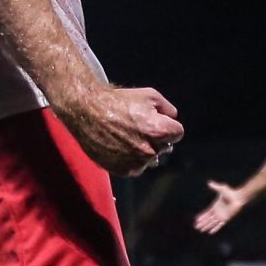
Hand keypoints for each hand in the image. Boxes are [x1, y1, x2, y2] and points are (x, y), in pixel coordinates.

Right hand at [59, 82, 182, 176]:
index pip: (177, 133)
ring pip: (151, 160)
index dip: (167, 125)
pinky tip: (122, 146)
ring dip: (146, 151)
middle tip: (140, 128)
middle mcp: (150, 150)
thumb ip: (168, 108)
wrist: (87, 112)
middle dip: (158, 138)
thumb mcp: (149, 95)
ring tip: (129, 137)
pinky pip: (136, 168)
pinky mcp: (123, 170)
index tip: (156, 120)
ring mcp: (136, 162)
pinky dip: (132, 159)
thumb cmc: (118, 101)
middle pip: (165, 147)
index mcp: (160, 131)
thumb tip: (173, 118)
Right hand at [192, 181, 246, 233]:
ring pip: (212, 223)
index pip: (207, 213)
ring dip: (206, 226)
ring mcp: (221, 216)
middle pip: (208, 219)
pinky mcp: (226, 218)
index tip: (196, 220)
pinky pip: (219, 225)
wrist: (238, 197)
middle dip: (202, 223)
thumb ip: (215, 187)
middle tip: (196, 227)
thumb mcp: (222, 189)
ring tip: (201, 230)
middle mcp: (217, 212)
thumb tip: (209, 183)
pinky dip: (215, 228)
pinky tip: (210, 232)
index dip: (202, 216)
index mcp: (215, 206)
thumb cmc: (231, 193)